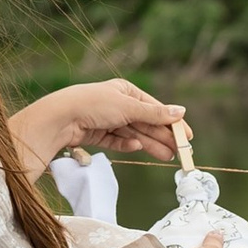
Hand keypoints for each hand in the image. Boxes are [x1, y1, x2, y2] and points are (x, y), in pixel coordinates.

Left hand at [14, 77, 188, 173]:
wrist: (60, 118)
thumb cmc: (94, 104)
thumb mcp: (129, 107)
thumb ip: (155, 114)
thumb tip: (181, 112)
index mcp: (126, 91)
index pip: (155, 108)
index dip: (172, 122)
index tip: (187, 136)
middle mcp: (118, 104)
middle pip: (146, 123)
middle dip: (162, 137)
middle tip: (179, 152)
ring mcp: (107, 120)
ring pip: (134, 134)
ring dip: (150, 144)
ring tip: (166, 157)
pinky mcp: (97, 134)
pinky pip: (118, 141)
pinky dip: (127, 144)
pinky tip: (136, 147)